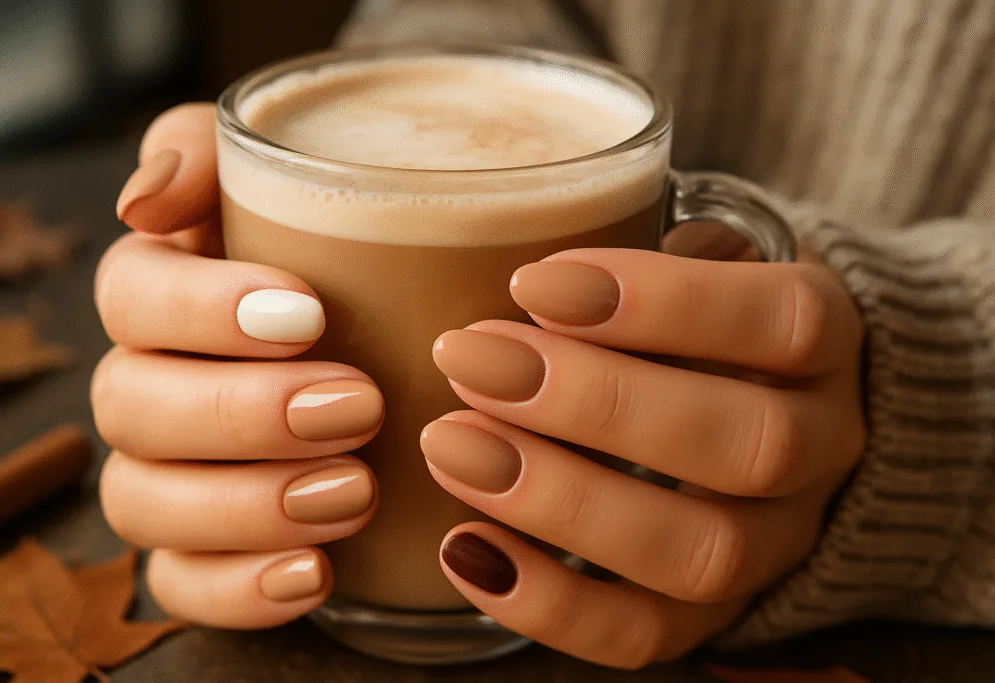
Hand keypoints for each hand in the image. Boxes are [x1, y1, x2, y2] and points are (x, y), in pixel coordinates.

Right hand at [92, 104, 383, 628]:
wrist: (409, 340)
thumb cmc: (352, 252)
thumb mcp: (301, 180)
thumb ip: (214, 155)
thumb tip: (144, 201)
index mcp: (166, 292)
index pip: (132, 296)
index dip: (202, 310)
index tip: (311, 315)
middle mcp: (150, 385)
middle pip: (134, 406)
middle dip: (241, 411)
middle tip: (359, 404)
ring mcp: (169, 474)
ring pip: (144, 502)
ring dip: (244, 503)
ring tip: (355, 490)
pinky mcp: (203, 549)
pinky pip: (180, 584)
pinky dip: (238, 588)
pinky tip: (314, 572)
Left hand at [424, 247, 864, 667]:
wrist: (780, 412)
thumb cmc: (707, 320)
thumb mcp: (704, 261)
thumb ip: (648, 248)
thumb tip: (520, 258)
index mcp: (824, 343)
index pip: (780, 322)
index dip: (662, 303)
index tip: (530, 282)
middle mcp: (822, 448)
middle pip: (744, 444)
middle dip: (593, 403)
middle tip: (469, 358)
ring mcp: (778, 543)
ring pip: (699, 552)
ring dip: (561, 503)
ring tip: (452, 446)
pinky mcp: (716, 612)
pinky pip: (647, 636)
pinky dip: (550, 606)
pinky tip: (463, 547)